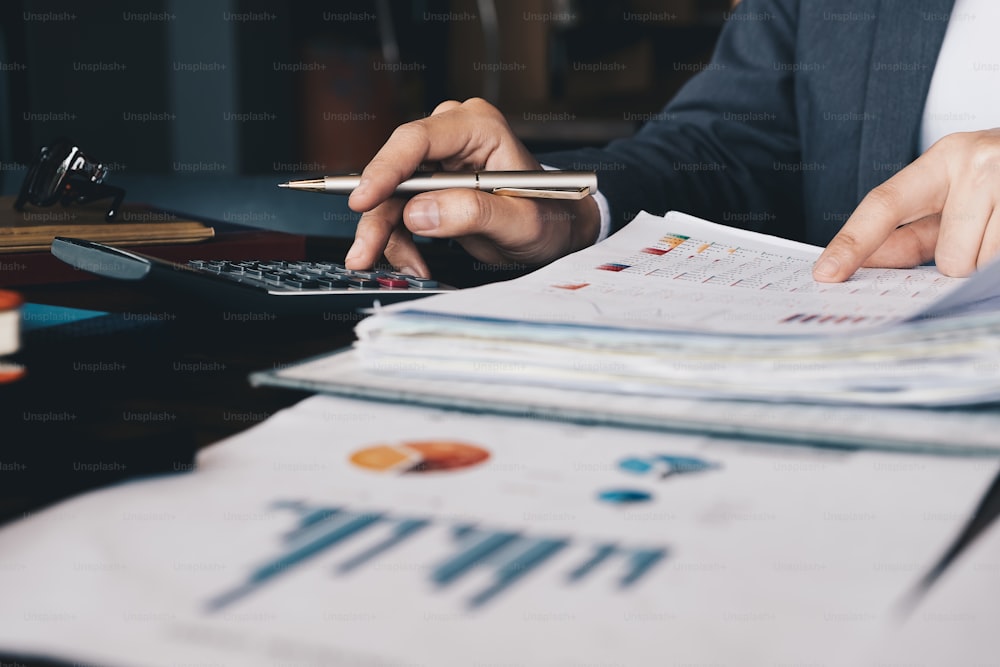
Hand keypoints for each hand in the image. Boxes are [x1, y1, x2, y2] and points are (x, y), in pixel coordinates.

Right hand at [344, 98, 600, 276]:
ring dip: (386, 235)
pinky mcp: (429, 187)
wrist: (557, 229)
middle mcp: (451, 136)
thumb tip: (419, 213)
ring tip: (406, 269)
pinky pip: (399, 212)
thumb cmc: (550, 216)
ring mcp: (438, 162)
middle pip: (396, 170)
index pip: (418, 140)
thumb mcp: (521, 221)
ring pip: (391, 196)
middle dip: (378, 215)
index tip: (363, 200)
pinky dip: (400, 241)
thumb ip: (473, 213)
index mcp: (478, 126)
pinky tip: (416, 264)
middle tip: (363, 253)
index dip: (385, 169)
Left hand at [813, 129, 999, 281]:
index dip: (851, 243)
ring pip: (978, 265)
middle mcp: (980, 161)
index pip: (883, 205)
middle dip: (963, 262)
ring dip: (991, 262)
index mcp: (948, 156)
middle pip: (948, 258)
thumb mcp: (958, 191)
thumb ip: (914, 229)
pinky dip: (999, 265)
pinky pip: (998, 265)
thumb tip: (868, 263)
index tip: (825, 274)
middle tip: (988, 233)